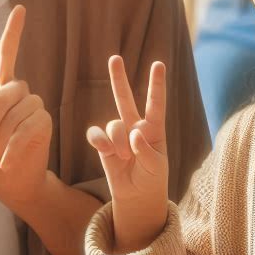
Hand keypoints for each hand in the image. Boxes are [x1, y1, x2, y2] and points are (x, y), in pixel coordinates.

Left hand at [0, 4, 53, 214]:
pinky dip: (13, 147)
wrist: (6, 184)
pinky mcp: (44, 124)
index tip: (20, 8)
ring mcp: (34, 107)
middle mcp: (19, 94)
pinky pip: (28, 128)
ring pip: (17, 112)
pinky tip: (5, 163)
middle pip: (6, 92)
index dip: (13, 33)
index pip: (6, 56)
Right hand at [87, 55, 169, 252]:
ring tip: (124, 158)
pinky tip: (105, 150)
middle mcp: (135, 127)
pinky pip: (96, 134)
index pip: (155, 104)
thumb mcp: (156, 167)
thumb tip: (134, 133)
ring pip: (112, 125)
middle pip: (125, 99)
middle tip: (114, 58)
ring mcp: (118, 135)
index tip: (158, 64)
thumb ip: (146, 151)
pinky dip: (100, 141)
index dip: (156, 84)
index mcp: (154, 130)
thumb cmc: (152, 179)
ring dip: (117, 142)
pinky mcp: (103, 145)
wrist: (137, 196)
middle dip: (118, 79)